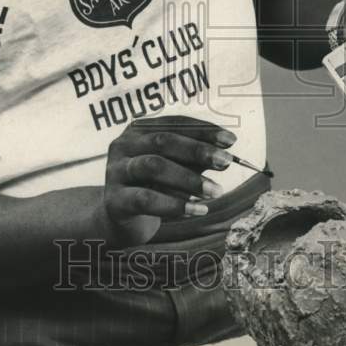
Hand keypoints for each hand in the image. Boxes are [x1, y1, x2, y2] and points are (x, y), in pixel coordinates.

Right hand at [102, 115, 236, 244]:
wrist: (120, 221)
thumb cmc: (152, 187)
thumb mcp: (176, 169)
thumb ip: (196, 161)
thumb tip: (226, 156)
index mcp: (139, 130)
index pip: (174, 123)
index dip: (203, 130)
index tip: (231, 140)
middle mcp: (123, 145)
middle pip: (163, 141)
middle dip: (198, 150)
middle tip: (226, 161)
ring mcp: (115, 171)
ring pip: (154, 166)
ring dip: (189, 178)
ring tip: (217, 191)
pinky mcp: (114, 199)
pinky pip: (146, 199)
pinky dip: (175, 205)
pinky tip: (199, 210)